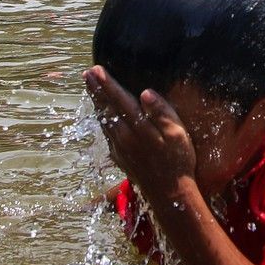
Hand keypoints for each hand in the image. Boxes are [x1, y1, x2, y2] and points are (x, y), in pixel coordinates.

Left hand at [84, 66, 195, 197]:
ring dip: (96, 102)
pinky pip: (106, 133)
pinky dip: (101, 119)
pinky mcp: (119, 157)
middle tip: (86, 73)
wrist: (170, 195)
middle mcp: (124, 137)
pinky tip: (101, 114)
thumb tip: (146, 92)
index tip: (96, 70)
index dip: (107, 83)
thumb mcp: (177, 135)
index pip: (119, 100)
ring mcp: (119, 148)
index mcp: (138, 128)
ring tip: (90, 88)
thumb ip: (161, 112)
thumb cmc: (178, 161)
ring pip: (103, 120)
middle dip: (96, 89)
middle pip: (106, 108)